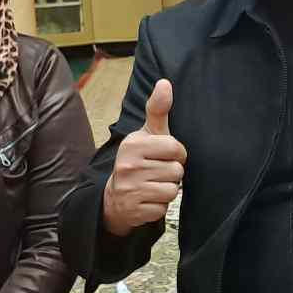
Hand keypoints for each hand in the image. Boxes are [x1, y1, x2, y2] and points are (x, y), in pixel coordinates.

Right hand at [103, 79, 186, 236]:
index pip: (176, 148)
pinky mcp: (134, 210)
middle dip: (172, 174)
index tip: (164, 156)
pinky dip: (159, 206)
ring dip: (167, 190)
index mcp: (133, 143)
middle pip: (177, 171)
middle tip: (156, 173)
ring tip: (153, 185)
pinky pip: (163, 208)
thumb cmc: (138, 160)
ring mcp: (130, 188)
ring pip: (172, 190)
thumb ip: (158, 109)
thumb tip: (165, 82)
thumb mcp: (146, 134)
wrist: (115, 197)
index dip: (177, 154)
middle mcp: (128, 164)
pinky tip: (148, 199)